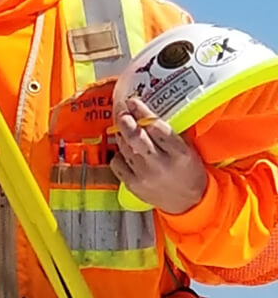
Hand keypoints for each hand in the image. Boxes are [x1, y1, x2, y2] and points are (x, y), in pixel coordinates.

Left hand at [110, 97, 208, 214]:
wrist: (189, 204)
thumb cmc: (188, 171)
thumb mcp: (188, 149)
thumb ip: (169, 131)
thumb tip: (145, 109)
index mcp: (179, 153)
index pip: (157, 127)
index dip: (142, 112)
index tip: (133, 101)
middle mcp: (160, 165)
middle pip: (135, 137)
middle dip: (125, 120)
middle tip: (121, 110)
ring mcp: (144, 176)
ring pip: (124, 147)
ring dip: (121, 133)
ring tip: (123, 125)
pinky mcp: (132, 185)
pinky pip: (117, 162)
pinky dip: (118, 153)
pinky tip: (124, 149)